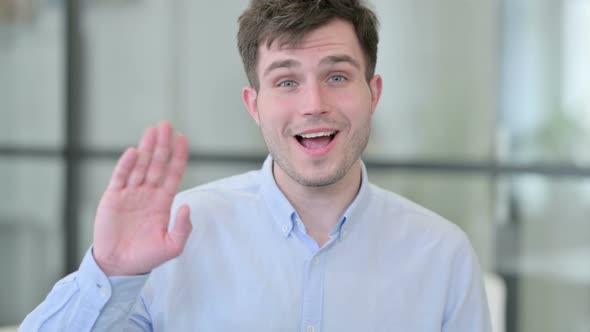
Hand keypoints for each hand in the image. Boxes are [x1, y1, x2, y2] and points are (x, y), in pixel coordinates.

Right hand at [93, 122, 191, 275]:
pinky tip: (134, 152)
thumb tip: (186, 206)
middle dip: (162, 145)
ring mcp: (130, 194)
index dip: (178, 157)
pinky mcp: (113, 198)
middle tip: (167, 125)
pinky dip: (127, 164)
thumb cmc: (146, 257)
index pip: (173, 174)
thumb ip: (183, 228)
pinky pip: (120, 177)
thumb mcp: (172, 246)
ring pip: (140, 166)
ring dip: (146, 148)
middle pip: (157, 164)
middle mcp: (147, 194)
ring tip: (152, 130)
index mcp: (163, 202)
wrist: (119, 266)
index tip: (183, 139)